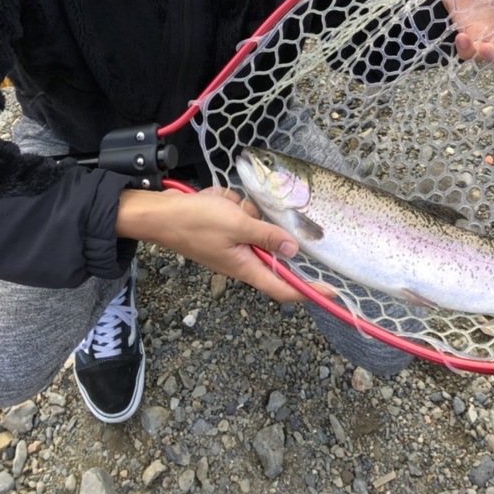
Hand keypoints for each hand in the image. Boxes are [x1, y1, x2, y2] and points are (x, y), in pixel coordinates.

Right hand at [116, 186, 305, 302]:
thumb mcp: (236, 225)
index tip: (332, 291)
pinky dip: (233, 205)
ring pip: (258, 225)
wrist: (160, 213)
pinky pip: (243, 214)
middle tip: (247, 214)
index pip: (283, 288)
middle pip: (271, 247)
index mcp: (246, 267)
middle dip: (265, 227)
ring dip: (245, 211)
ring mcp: (234, 244)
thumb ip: (266, 236)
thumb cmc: (194, 222)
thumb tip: (293, 250)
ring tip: (225, 206)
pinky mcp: (227, 229)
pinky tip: (218, 201)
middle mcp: (243, 259)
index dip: (308, 291)